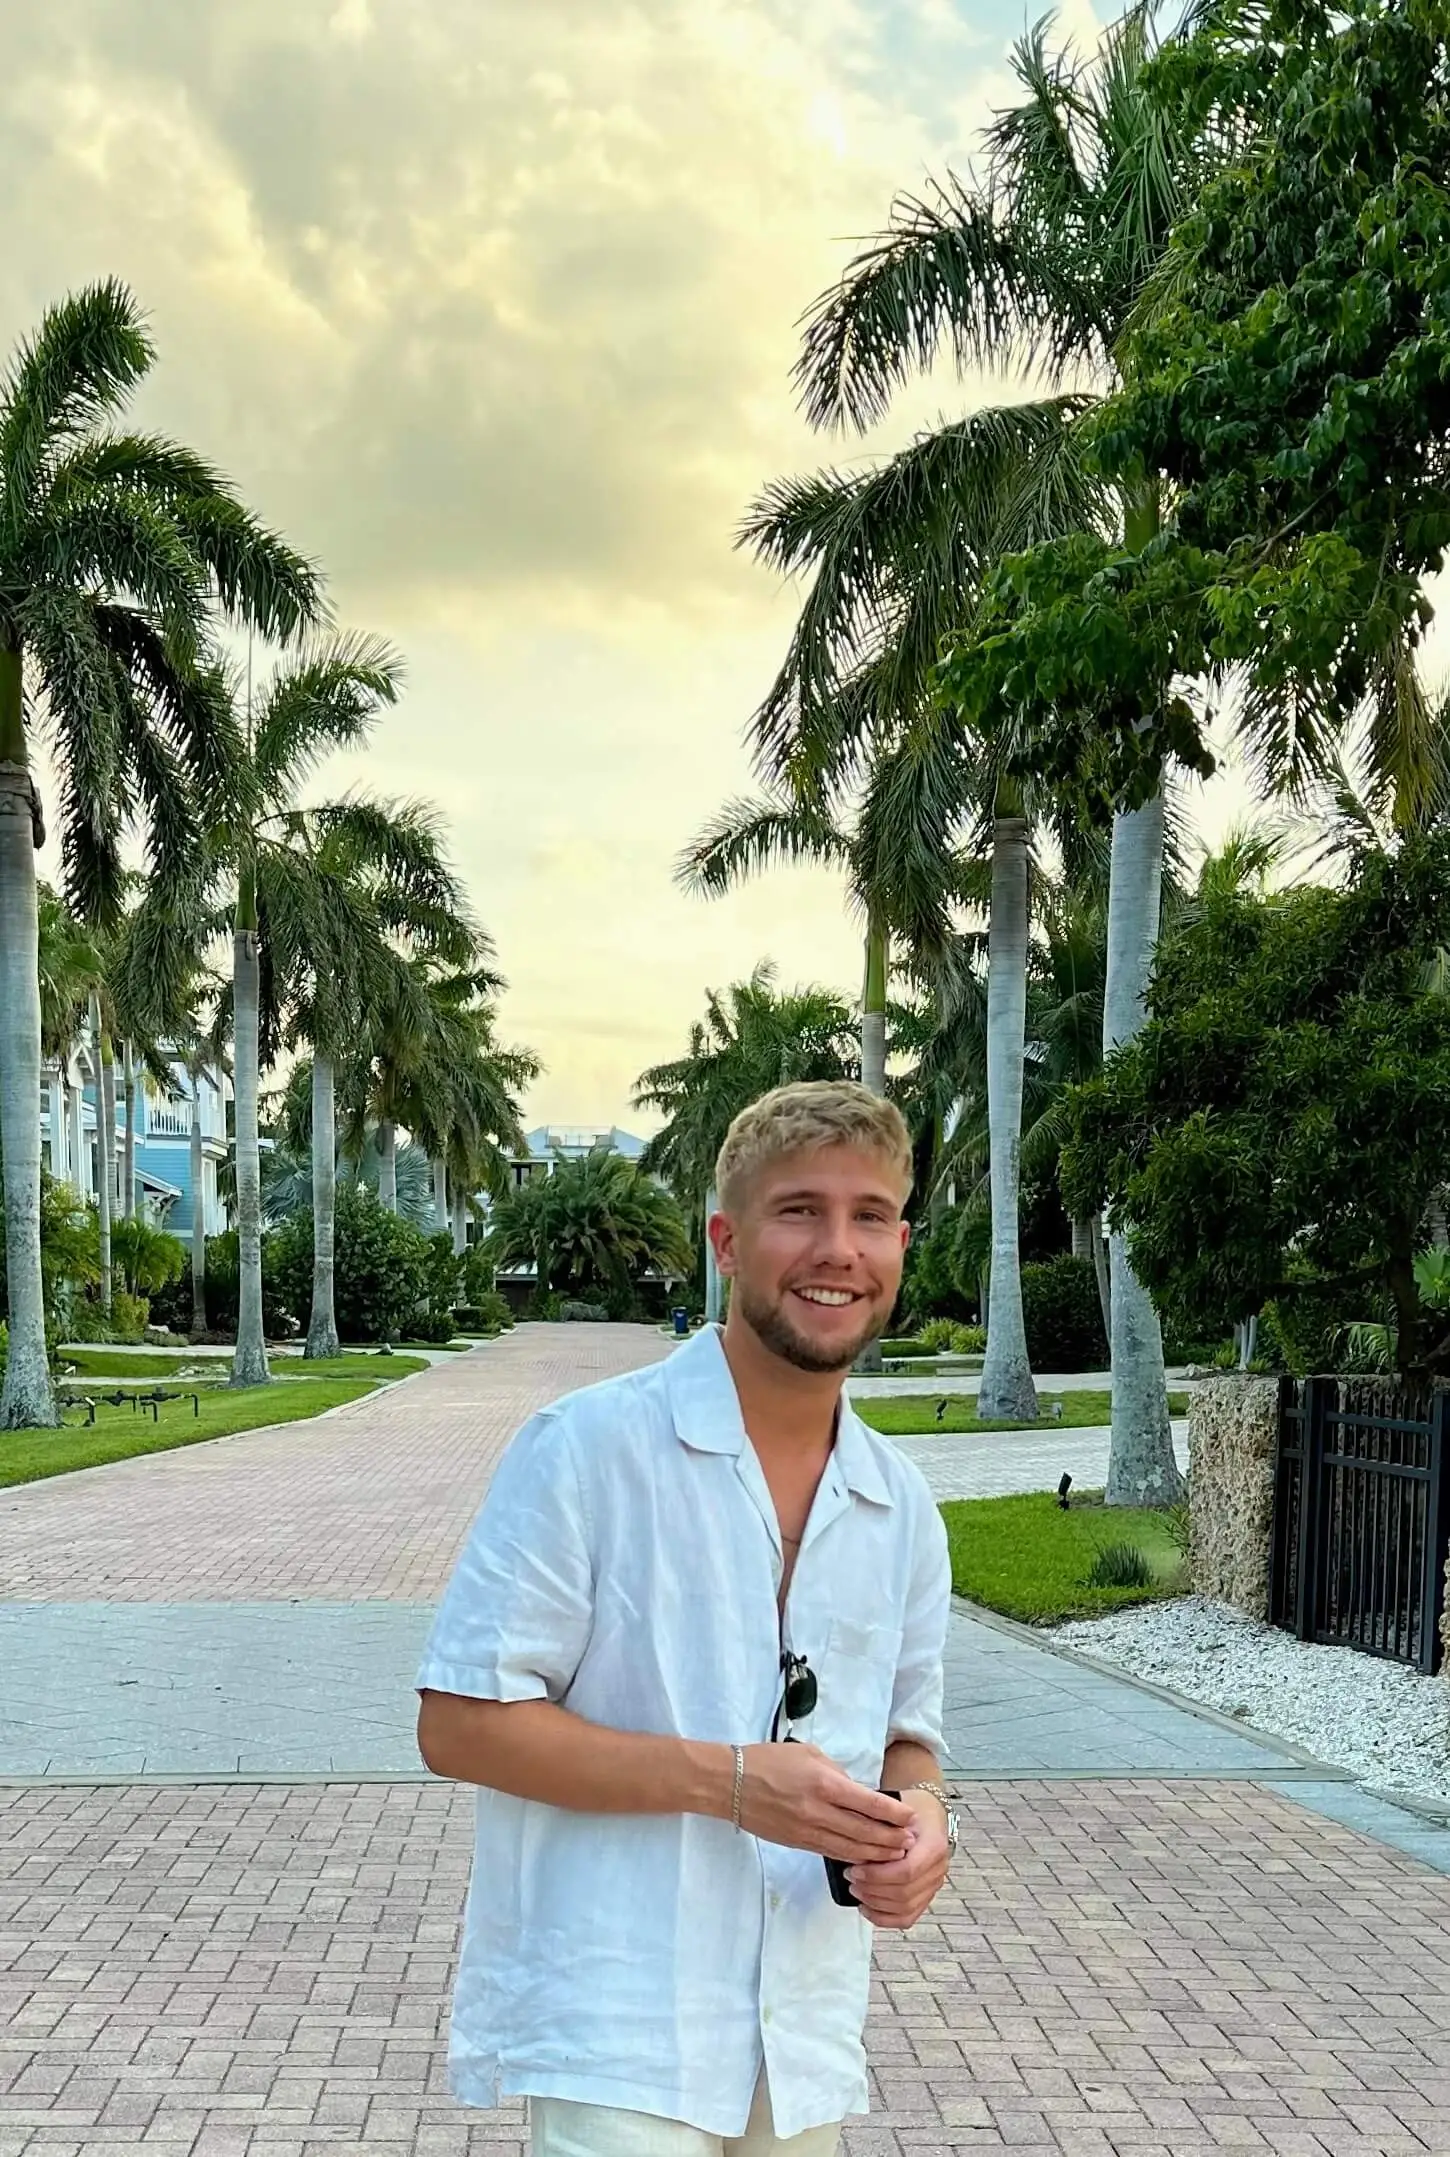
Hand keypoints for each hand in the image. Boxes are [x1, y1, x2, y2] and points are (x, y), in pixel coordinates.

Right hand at [736, 1743, 914, 1863]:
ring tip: (897, 1854)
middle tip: (911, 1841)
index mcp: (824, 1784)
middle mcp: (819, 1811)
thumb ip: (836, 1773)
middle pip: (865, 1832)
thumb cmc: (769, 1760)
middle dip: (892, 1838)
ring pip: (851, 1848)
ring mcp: (808, 1831)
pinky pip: (833, 1853)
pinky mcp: (799, 1843)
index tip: (911, 1817)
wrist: (731, 1784)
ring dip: (878, 1853)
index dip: (893, 1813)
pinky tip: (868, 1858)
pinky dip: (854, 1857)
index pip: (868, 1803)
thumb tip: (857, 1791)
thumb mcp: (809, 1754)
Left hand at [846, 1789, 950, 1929]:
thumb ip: (882, 1829)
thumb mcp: (897, 1809)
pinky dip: (884, 1918)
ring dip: (875, 1903)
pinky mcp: (926, 1896)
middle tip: (851, 1878)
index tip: (855, 1869)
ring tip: (856, 1890)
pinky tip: (866, 1907)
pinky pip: (907, 1917)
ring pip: (905, 1909)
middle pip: (904, 1893)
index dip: (877, 1875)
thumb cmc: (909, 1808)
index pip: (906, 1871)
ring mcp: (934, 1885)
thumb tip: (856, 1848)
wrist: (926, 1811)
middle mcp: (938, 1869)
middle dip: (872, 1890)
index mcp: (934, 1845)